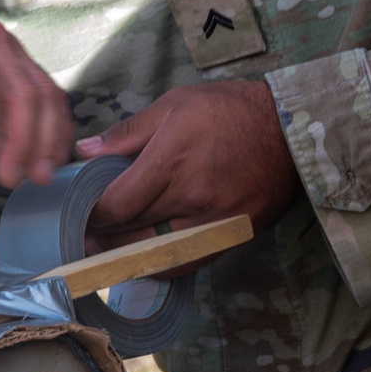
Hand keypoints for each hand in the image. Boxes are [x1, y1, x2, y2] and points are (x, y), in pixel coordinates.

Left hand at [0, 0, 72, 187]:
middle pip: (16, 85)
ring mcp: (9, 46)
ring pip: (39, 90)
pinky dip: (55, 124)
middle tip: (10, 177)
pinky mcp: (19, 60)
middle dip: (19, 135)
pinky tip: (53, 156)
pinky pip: (47, 90)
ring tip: (38, 176)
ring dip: (44, 134)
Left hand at [74, 80, 301, 269]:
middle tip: (80, 237)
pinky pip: (186, 263)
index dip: (92, 216)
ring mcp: (213, 221)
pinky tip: (140, 261)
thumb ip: (127, 133)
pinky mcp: (231, 235)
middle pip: (131, 231)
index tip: (77, 215)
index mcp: (171, 162)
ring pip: (155, 253)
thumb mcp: (175, 105)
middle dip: (101, 236)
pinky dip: (159, 266)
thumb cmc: (231, 110)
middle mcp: (190, 197)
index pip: (117, 204)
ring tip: (103, 252)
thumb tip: (84, 151)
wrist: (293, 128)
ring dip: (124, 257)